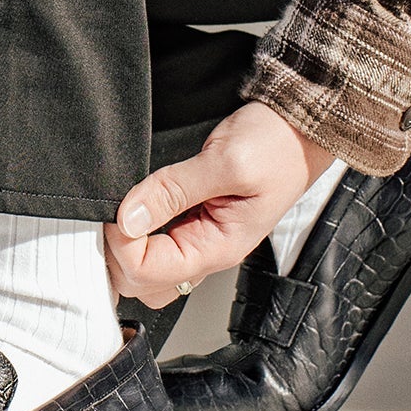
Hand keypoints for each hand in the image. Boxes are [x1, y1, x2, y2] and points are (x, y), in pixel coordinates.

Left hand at [104, 103, 337, 307]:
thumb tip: (128, 217)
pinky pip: (157, 242)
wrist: (298, 128)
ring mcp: (201, 237)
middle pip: (144, 282)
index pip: (149, 271)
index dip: (122, 244)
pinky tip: (133, 205)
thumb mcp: (225, 162)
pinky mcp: (196, 219)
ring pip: (148, 268)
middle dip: (118, 253)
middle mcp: (208, 251)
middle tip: (112, 211)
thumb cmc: (276, 146)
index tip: (114, 209)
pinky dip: (137, 231)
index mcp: (218, 248)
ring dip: (126, 246)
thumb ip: (174, 189)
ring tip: (119, 210)